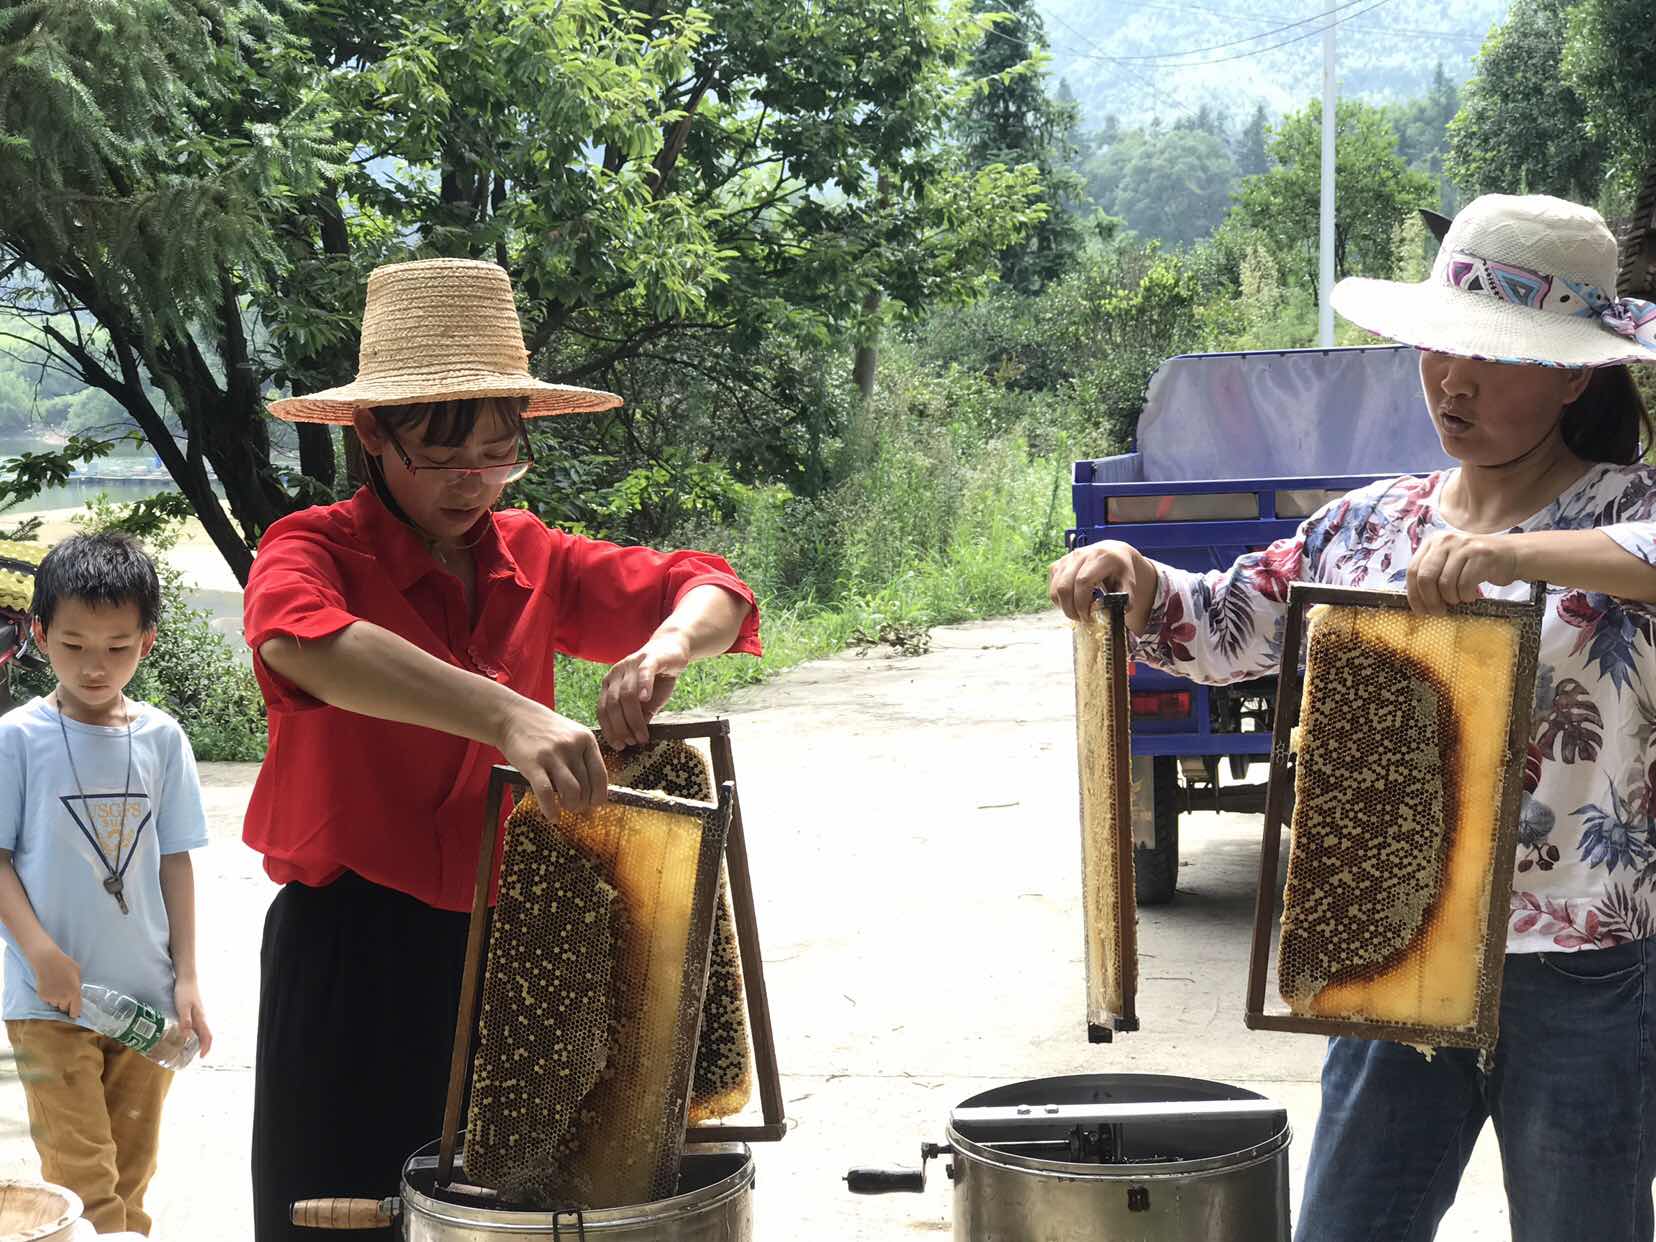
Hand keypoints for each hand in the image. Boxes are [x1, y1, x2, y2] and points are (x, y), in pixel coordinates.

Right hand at [29, 944, 80, 1018]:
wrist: (47, 961)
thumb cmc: (65, 964)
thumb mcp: (77, 974)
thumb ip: (77, 985)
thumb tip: (77, 993)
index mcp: (74, 993)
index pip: (75, 1011)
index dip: (74, 1013)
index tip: (73, 1012)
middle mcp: (63, 998)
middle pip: (64, 1008)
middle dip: (65, 1004)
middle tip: (64, 994)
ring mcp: (51, 998)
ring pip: (55, 1005)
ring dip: (57, 1000)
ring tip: (57, 988)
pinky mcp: (42, 997)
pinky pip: (47, 1001)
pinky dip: (49, 997)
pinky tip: (50, 987)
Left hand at [173, 977, 211, 1056]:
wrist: (186, 979)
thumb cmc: (184, 992)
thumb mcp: (183, 1007)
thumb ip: (185, 1021)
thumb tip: (186, 1037)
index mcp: (201, 1018)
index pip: (207, 1036)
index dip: (206, 1047)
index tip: (201, 1057)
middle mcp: (202, 1018)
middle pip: (206, 1035)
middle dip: (203, 1046)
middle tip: (195, 1056)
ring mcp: (199, 1014)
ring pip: (202, 1031)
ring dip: (199, 1040)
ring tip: (190, 1048)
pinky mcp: (194, 1012)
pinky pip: (197, 1026)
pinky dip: (195, 1033)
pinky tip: (186, 1034)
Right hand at [496, 700, 607, 814]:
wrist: (513, 717)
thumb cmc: (545, 731)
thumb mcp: (571, 735)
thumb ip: (583, 758)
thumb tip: (594, 791)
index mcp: (586, 740)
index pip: (601, 775)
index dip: (599, 795)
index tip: (594, 804)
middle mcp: (572, 746)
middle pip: (587, 786)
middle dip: (583, 803)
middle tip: (576, 807)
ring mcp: (552, 755)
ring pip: (572, 792)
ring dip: (571, 806)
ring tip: (565, 807)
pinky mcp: (533, 764)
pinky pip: (546, 794)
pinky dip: (551, 810)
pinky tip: (552, 816)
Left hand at [598, 634, 689, 748]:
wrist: (672, 649)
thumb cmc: (658, 677)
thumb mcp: (647, 701)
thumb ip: (640, 715)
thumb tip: (634, 738)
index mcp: (610, 684)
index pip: (603, 709)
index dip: (610, 729)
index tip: (619, 745)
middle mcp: (616, 673)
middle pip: (613, 704)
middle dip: (621, 727)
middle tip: (632, 742)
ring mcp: (631, 664)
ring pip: (627, 694)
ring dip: (634, 717)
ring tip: (642, 734)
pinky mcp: (648, 658)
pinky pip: (643, 673)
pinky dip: (643, 687)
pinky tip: (645, 700)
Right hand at [1048, 540, 1156, 630]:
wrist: (1112, 552)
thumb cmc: (1120, 570)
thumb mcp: (1129, 582)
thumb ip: (1127, 597)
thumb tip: (1122, 610)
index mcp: (1100, 557)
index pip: (1083, 581)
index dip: (1081, 602)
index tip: (1087, 617)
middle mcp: (1080, 554)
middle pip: (1065, 586)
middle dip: (1070, 608)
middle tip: (1081, 619)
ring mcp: (1067, 559)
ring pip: (1055, 588)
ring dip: (1064, 606)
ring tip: (1077, 612)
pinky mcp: (1058, 564)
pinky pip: (1052, 586)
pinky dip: (1059, 600)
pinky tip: (1072, 603)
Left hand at [1407, 531, 1520, 614]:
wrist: (1511, 554)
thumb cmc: (1476, 565)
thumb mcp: (1449, 563)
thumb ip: (1432, 574)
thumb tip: (1416, 601)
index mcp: (1432, 542)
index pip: (1413, 570)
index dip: (1414, 594)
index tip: (1420, 611)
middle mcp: (1445, 540)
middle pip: (1426, 577)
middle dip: (1430, 600)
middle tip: (1438, 612)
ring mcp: (1463, 546)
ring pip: (1445, 583)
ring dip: (1452, 598)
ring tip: (1459, 599)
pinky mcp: (1481, 555)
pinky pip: (1465, 584)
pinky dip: (1466, 595)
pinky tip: (1471, 595)